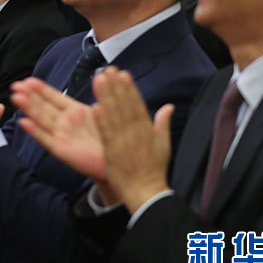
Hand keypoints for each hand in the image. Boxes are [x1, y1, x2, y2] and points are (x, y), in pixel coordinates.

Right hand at [10, 77, 106, 181]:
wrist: (118, 163)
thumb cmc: (112, 138)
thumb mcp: (108, 112)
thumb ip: (102, 95)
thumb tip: (102, 77)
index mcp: (75, 111)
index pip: (54, 97)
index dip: (41, 89)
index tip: (28, 80)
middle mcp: (65, 122)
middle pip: (43, 106)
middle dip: (29, 96)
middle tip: (16, 86)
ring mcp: (62, 135)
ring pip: (42, 119)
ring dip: (29, 109)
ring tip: (16, 98)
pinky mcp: (62, 150)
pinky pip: (46, 139)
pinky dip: (35, 131)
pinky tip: (24, 122)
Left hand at [91, 67, 171, 213]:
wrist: (146, 192)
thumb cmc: (154, 169)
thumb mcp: (163, 145)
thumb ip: (162, 123)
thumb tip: (168, 106)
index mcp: (147, 130)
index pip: (137, 105)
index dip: (130, 89)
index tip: (123, 73)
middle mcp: (135, 133)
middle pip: (124, 106)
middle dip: (116, 87)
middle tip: (108, 70)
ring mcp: (123, 142)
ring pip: (113, 116)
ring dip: (106, 98)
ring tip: (99, 81)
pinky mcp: (112, 152)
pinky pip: (106, 134)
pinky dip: (101, 121)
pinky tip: (94, 107)